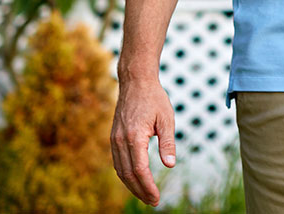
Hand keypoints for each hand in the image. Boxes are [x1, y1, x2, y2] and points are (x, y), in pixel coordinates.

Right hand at [110, 76, 176, 203]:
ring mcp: (114, 139)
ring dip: (132, 186)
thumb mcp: (167, 119)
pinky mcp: (113, 138)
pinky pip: (118, 162)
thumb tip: (170, 165)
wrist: (135, 82)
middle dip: (140, 191)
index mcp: (135, 136)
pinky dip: (126, 175)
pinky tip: (135, 180)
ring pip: (120, 170)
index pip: (140, 170)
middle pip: (128, 174)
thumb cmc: (154, 99)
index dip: (148, 186)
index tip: (156, 198)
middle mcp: (120, 140)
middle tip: (153, 201)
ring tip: (145, 195)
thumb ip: (168, 143)